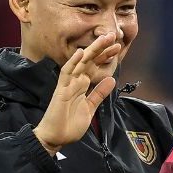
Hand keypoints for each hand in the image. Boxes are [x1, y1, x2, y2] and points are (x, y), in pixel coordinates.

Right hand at [33, 34, 119, 154]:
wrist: (55, 137)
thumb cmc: (70, 124)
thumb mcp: (90, 108)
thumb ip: (99, 94)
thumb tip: (111, 79)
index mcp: (82, 85)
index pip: (95, 66)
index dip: (105, 56)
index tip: (117, 46)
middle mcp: (75, 82)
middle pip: (89, 61)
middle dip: (101, 48)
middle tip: (112, 36)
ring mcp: (68, 85)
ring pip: (80, 63)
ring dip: (91, 51)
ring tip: (102, 39)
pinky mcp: (61, 91)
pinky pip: (66, 74)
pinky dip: (73, 63)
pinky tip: (81, 53)